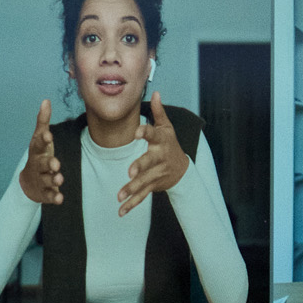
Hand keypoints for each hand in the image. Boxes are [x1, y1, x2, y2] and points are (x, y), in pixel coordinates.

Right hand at [18, 101, 63, 204]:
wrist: (29, 183)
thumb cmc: (38, 155)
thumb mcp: (40, 138)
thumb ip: (43, 121)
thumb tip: (46, 100)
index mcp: (37, 151)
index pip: (38, 144)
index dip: (43, 139)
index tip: (49, 135)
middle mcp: (37, 165)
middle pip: (42, 164)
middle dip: (48, 163)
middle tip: (55, 164)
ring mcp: (40, 179)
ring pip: (46, 180)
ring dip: (53, 179)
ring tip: (59, 178)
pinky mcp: (45, 193)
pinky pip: (49, 196)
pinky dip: (54, 198)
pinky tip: (60, 198)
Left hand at [116, 93, 188, 215]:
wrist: (183, 169)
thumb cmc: (171, 144)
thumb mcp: (167, 127)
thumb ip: (159, 112)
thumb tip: (156, 92)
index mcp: (161, 141)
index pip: (153, 135)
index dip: (146, 133)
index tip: (137, 133)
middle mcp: (159, 158)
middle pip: (149, 163)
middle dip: (140, 168)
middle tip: (130, 173)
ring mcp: (156, 174)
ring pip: (144, 182)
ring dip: (132, 189)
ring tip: (119, 196)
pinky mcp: (153, 186)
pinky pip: (142, 196)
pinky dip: (131, 204)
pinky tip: (120, 210)